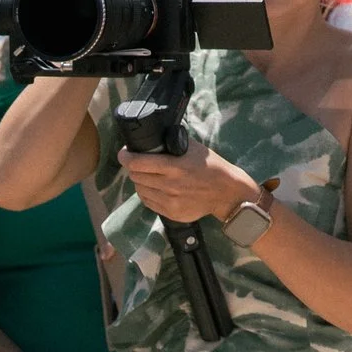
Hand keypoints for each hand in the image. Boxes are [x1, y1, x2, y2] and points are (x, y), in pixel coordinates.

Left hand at [120, 137, 261, 224]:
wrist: (227, 193)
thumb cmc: (211, 166)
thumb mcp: (193, 149)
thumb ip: (172, 144)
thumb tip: (153, 138)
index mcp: (174, 166)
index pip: (137, 163)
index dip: (125, 157)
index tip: (124, 153)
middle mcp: (169, 185)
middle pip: (136, 176)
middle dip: (134, 168)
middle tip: (138, 164)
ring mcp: (170, 202)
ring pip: (140, 190)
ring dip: (140, 182)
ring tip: (147, 177)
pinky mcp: (171, 213)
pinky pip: (148, 203)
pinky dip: (148, 194)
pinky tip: (154, 189)